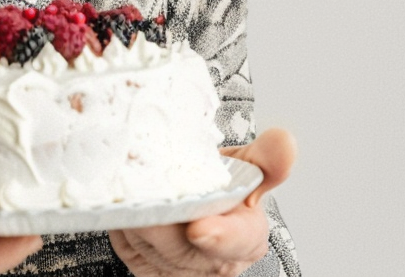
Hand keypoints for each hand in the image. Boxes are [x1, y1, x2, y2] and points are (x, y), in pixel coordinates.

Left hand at [108, 129, 296, 276]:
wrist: (202, 210)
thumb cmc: (224, 192)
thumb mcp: (247, 170)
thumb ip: (265, 158)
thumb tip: (284, 141)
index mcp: (247, 239)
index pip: (236, 242)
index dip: (218, 236)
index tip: (199, 228)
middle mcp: (214, 263)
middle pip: (181, 246)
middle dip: (158, 219)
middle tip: (139, 191)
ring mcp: (179, 271)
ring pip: (148, 247)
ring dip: (134, 217)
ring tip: (125, 186)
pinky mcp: (147, 269)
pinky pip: (128, 248)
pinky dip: (122, 223)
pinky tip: (120, 201)